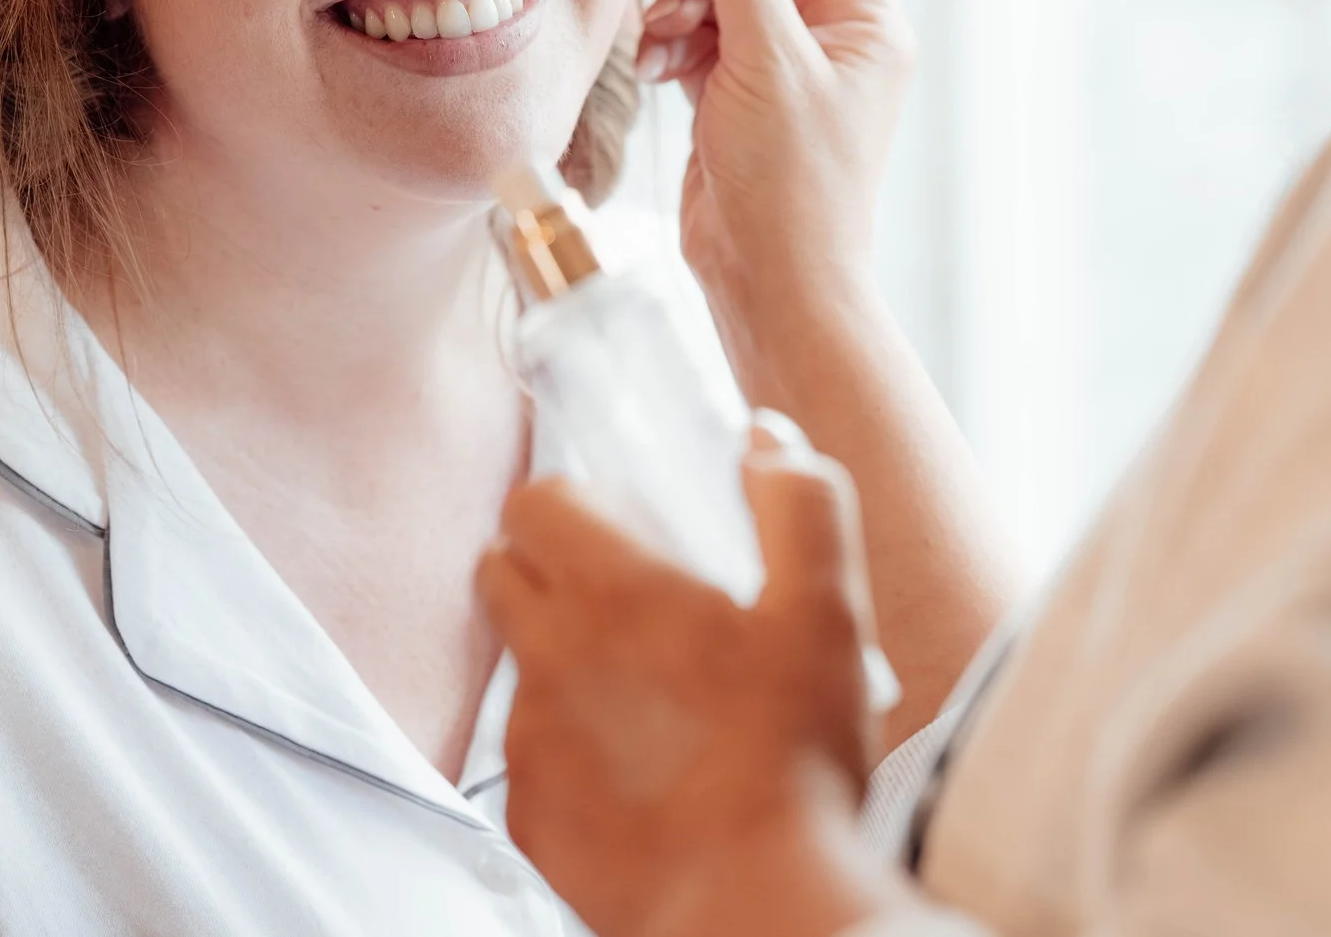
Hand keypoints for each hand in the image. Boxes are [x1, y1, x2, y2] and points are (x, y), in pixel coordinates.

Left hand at [477, 445, 908, 936]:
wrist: (754, 908)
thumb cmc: (791, 759)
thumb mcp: (826, 609)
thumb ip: (800, 501)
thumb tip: (764, 440)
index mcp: (613, 592)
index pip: (535, 501)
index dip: (579, 499)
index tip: (636, 525)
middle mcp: (549, 658)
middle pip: (503, 571)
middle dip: (553, 564)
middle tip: (638, 596)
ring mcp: (530, 743)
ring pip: (523, 664)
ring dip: (569, 657)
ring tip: (657, 693)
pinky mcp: (531, 817)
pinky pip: (534, 752)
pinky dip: (575, 744)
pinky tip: (647, 765)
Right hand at [635, 0, 914, 328]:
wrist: (771, 286)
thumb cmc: (791, 181)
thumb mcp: (765, 58)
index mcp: (868, 23)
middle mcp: (833, 42)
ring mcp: (784, 72)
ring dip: (681, 5)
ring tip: (656, 35)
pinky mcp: (738, 102)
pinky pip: (701, 42)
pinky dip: (672, 45)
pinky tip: (653, 67)